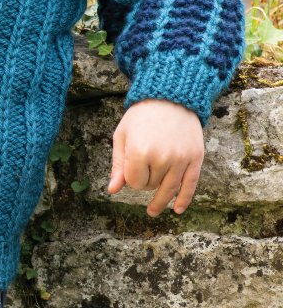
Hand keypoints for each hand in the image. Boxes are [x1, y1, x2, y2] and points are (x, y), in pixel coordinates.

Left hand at [107, 98, 203, 216]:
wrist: (170, 97)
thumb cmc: (141, 116)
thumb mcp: (123, 135)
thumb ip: (118, 164)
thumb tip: (112, 190)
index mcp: (140, 151)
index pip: (134, 182)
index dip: (131, 178)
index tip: (131, 166)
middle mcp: (162, 158)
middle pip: (151, 186)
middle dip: (145, 181)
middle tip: (144, 166)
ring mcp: (181, 159)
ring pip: (169, 189)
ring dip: (161, 201)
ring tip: (153, 211)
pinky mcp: (196, 158)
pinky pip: (190, 185)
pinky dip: (184, 200)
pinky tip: (178, 210)